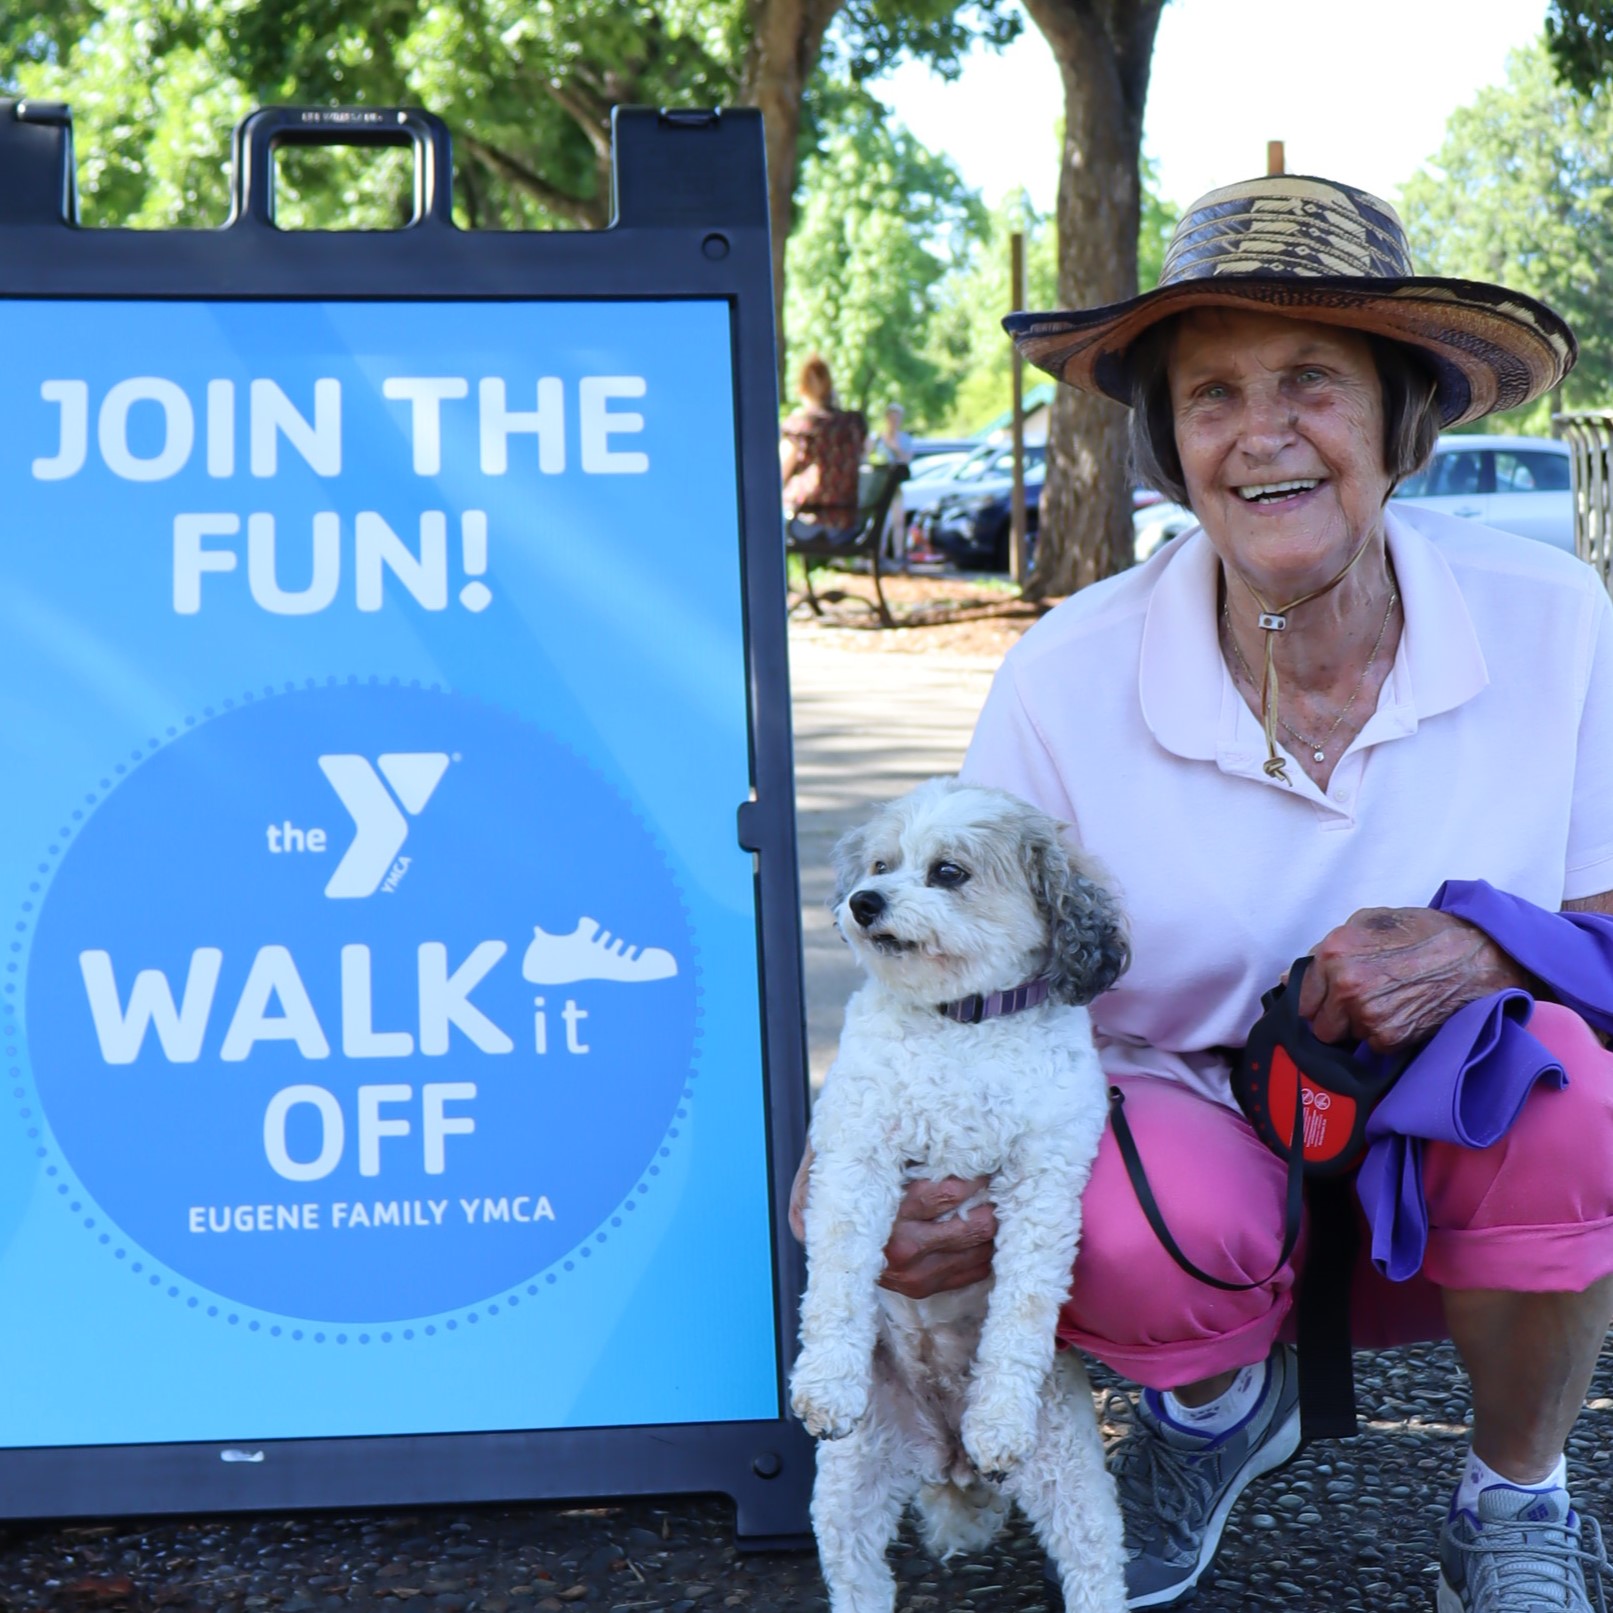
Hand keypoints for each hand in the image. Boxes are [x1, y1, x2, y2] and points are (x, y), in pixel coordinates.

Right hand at [789, 1145, 996, 1296]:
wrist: (830, 1242)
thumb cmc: (852, 1189)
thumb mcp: (861, 1164)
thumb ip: (888, 1146)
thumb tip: (924, 1114)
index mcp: (888, 1213)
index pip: (943, 1194)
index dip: (972, 1177)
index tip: (985, 1160)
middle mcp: (901, 1249)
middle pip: (971, 1226)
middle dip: (993, 1202)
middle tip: (1004, 1182)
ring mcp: (914, 1275)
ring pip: (979, 1251)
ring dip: (996, 1225)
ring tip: (1002, 1202)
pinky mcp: (923, 1289)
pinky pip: (974, 1272)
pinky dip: (989, 1250)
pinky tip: (992, 1230)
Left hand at [1298, 906, 1528, 1051]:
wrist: (1477, 954)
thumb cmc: (1423, 932)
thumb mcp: (1367, 922)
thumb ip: (1326, 948)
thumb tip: (1291, 977)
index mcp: (1333, 954)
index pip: (1302, 999)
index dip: (1316, 1002)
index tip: (1328, 1003)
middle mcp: (1344, 986)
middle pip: (1319, 1026)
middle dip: (1334, 1020)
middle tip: (1357, 1008)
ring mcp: (1367, 1014)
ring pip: (1346, 1039)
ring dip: (1359, 1030)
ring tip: (1386, 1006)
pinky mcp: (1391, 1037)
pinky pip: (1373, 1047)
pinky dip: (1384, 1038)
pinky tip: (1402, 1016)